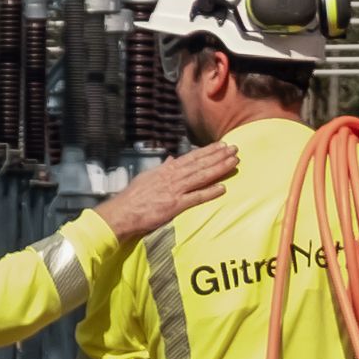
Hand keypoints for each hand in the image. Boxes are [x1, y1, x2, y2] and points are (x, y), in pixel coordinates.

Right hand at [90, 143, 242, 242]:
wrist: (123, 212)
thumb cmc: (134, 197)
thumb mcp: (147, 177)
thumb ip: (162, 168)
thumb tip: (172, 159)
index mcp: (166, 170)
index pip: (191, 158)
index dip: (208, 151)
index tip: (221, 145)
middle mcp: (172, 177)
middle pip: (200, 164)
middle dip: (218, 156)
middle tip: (235, 149)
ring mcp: (174, 191)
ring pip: (201, 177)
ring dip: (218, 169)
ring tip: (233, 162)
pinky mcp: (175, 206)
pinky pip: (196, 198)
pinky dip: (209, 192)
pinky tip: (222, 188)